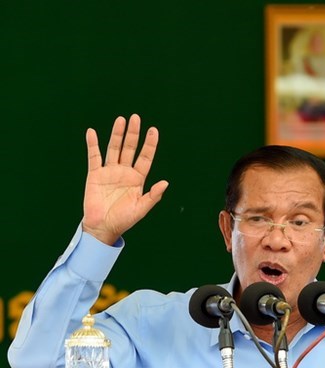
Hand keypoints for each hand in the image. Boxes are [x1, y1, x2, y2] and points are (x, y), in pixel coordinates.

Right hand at [82, 114, 168, 244]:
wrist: (102, 227)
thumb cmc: (124, 220)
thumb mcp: (141, 209)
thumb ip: (153, 196)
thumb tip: (166, 182)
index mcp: (138, 179)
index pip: (145, 157)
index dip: (150, 144)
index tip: (153, 130)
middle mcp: (124, 172)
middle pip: (130, 148)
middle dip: (133, 134)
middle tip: (135, 118)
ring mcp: (109, 172)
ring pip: (114, 149)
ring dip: (117, 134)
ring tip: (121, 119)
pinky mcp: (95, 175)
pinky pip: (94, 157)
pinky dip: (92, 144)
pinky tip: (92, 132)